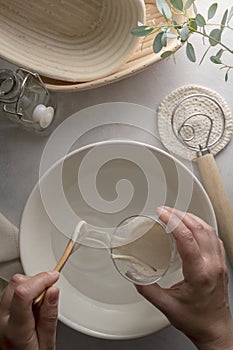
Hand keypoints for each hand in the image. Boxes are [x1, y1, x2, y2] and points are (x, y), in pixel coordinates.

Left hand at [0, 271, 58, 349]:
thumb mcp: (47, 343)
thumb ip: (49, 317)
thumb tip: (53, 290)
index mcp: (15, 330)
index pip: (23, 294)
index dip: (41, 280)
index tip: (54, 277)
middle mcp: (1, 319)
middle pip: (17, 284)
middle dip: (37, 281)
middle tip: (49, 293)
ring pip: (13, 284)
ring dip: (31, 285)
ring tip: (40, 302)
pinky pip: (11, 290)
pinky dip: (25, 289)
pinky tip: (32, 302)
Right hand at [136, 206, 232, 349]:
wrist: (215, 329)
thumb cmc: (196, 320)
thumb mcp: (166, 306)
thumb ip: (147, 289)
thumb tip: (134, 274)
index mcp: (200, 274)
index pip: (187, 239)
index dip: (173, 221)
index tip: (161, 213)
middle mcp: (212, 265)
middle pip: (199, 229)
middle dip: (179, 214)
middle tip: (164, 210)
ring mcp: (219, 263)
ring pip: (209, 230)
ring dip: (191, 218)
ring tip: (175, 214)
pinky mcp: (221, 263)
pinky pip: (213, 237)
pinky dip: (201, 226)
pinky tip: (191, 226)